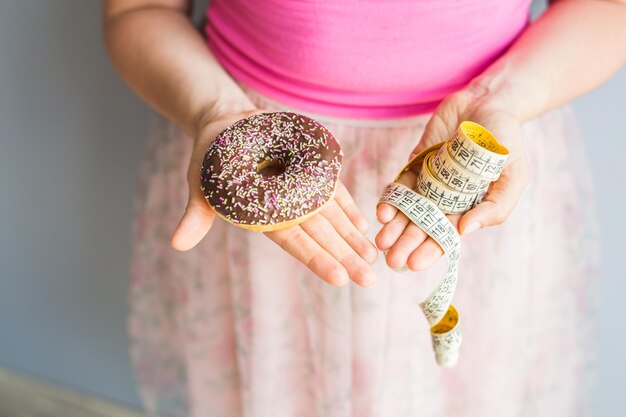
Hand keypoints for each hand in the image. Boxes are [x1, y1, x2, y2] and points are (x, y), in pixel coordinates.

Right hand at [171, 111, 378, 286]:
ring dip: (353, 237)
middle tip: (370, 280)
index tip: (340, 279)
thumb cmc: (210, 157)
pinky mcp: (310, 171)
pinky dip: (348, 206)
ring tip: (374, 257)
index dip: (316, 258)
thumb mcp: (201, 185)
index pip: (294, 241)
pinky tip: (364, 226)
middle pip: (320, 235)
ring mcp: (301, 190)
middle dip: (345, 256)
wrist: (226, 125)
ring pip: (332, 217)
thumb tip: (177, 244)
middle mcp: (287, 207)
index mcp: (264, 216)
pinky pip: (333, 190)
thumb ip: (196, 215)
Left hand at [375, 90, 528, 270]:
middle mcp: (446, 200)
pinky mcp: (415, 165)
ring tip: (381, 242)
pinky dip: (391, 199)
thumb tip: (465, 230)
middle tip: (391, 260)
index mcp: (470, 209)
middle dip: (406, 244)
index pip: (447, 236)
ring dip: (394, 227)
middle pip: (423, 227)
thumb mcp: (514, 176)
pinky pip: (400, 186)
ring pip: (407, 210)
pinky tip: (383, 211)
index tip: (414, 264)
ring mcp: (429, 183)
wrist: (488, 102)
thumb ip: (495, 207)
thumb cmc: (506, 141)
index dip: (431, 250)